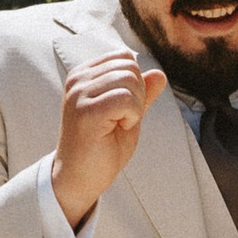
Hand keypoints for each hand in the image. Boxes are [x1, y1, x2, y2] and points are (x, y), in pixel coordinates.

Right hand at [52, 47, 161, 228]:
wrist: (78, 179)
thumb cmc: (101, 149)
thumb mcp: (127, 115)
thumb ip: (142, 94)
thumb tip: (159, 74)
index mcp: (84, 74)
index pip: (125, 58)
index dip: (136, 84)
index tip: (121, 110)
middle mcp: (78, 79)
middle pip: (130, 67)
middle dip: (138, 95)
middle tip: (120, 120)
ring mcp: (79, 93)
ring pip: (130, 80)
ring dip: (134, 108)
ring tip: (116, 126)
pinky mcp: (85, 111)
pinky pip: (126, 99)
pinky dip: (131, 116)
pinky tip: (116, 129)